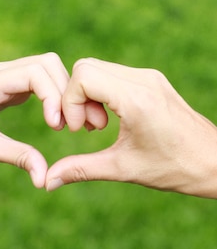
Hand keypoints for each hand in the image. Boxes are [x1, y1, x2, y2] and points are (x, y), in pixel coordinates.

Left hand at [0, 53, 68, 187]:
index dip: (53, 96)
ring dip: (62, 92)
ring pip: (48, 67)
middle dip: (64, 92)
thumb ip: (16, 157)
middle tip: (67, 126)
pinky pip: (42, 78)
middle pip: (48, 63)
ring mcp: (7, 72)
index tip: (56, 126)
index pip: (35, 72)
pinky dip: (54, 95)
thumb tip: (43, 178)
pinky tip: (56, 120)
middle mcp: (1, 71)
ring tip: (64, 124)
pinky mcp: (12, 80)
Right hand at [46, 58, 216, 197]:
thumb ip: (81, 170)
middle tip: (87, 129)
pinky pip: (113, 74)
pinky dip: (101, 93)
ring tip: (98, 127)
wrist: (215, 162)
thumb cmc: (175, 168)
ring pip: (98, 68)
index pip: (83, 76)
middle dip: (75, 97)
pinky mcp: (151, 80)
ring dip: (88, 95)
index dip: (70, 102)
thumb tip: (48, 181)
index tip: (79, 130)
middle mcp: (143, 80)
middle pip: (86, 67)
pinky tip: (110, 120)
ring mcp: (148, 77)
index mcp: (136, 99)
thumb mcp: (123, 169)